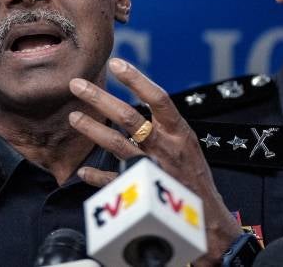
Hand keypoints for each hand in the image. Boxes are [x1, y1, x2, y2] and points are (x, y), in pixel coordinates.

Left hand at [68, 57, 241, 263]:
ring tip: (73, 117)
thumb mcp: (188, 144)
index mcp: (179, 132)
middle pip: (128, 117)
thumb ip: (165, 125)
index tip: (116, 64)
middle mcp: (164, 147)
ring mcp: (151, 169)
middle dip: (100, 98)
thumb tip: (140, 102)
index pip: (158, 98)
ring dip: (92, 129)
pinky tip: (82, 169)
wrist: (208, 219)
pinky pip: (113, 180)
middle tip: (76, 84)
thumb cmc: (195, 177)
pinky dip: (97, 175)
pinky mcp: (142, 191)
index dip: (137, 80)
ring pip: (116, 144)